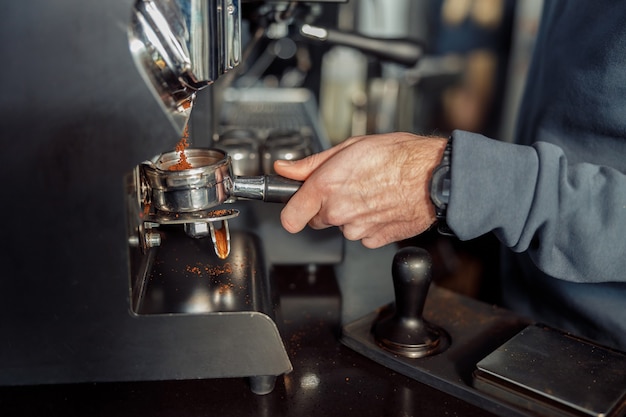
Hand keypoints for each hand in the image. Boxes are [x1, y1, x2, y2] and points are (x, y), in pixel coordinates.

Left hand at [274, 132, 447, 247]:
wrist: (435, 177)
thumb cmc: (398, 157)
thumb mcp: (349, 148)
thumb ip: (311, 164)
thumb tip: (285, 169)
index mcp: (326, 188)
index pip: (290, 218)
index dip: (292, 211)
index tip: (296, 207)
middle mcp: (339, 212)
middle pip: (318, 220)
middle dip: (327, 206)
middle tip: (348, 186)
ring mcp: (357, 229)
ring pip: (343, 227)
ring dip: (352, 214)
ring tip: (372, 191)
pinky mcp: (375, 240)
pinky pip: (364, 235)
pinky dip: (370, 223)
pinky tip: (383, 205)